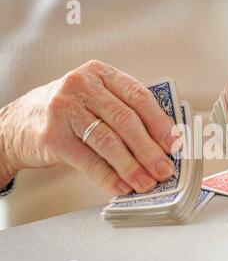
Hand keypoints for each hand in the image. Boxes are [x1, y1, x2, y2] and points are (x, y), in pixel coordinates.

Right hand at [0, 60, 177, 194]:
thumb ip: (125, 111)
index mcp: (101, 74)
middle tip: (164, 169)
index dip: (160, 122)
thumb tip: (162, 143)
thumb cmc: (68, 111)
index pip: (139, 97)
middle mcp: (82, 86)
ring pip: (108, 141)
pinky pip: (88, 160)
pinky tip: (122, 186)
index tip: (175, 143)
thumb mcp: (96, 99)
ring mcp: (64, 109)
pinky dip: (108, 176)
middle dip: (149, 149)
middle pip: (126, 120)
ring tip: (146, 182)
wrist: (18, 122)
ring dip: (132, 166)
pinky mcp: (52, 135)